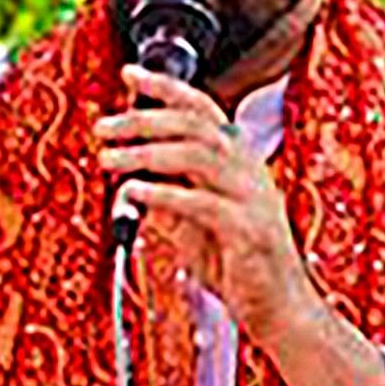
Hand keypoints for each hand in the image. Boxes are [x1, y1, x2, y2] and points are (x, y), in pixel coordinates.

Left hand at [98, 66, 321, 342]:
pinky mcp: (248, 231)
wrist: (281, 311)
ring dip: (145, 153)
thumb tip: (133, 177)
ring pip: (196, 155)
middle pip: (194, 125)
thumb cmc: (241, 266)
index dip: (166, 88)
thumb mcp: (199, 221)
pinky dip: (161, 194)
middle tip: (103, 127)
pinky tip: (132, 193)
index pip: (204, 109)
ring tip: (109, 159)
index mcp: (240, 163)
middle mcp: (249, 172)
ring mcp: (252, 200)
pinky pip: (200, 203)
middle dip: (144, 118)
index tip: (130, 74)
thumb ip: (174, 193)